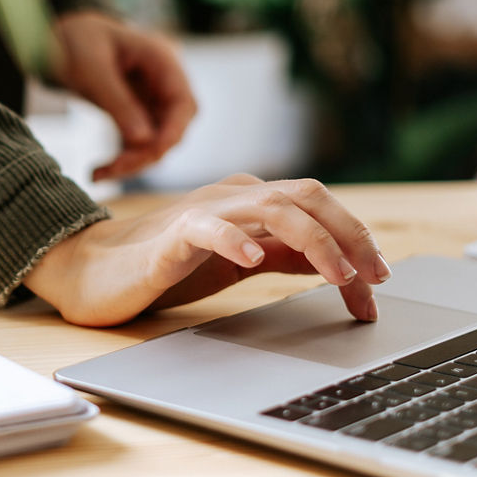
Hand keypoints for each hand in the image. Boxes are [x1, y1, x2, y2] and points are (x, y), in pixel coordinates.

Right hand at [23, 174, 391, 326]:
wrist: (98, 271)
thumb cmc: (171, 265)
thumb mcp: (243, 260)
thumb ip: (285, 255)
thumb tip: (336, 263)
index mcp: (255, 201)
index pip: (319, 208)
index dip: (355, 239)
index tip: (378, 280)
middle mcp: (236, 196)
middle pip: (306, 196)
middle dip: (349, 234)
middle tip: (374, 276)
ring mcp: (205, 211)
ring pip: (271, 207)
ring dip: (314, 240)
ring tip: (338, 274)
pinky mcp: (171, 235)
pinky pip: (207, 228)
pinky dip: (234, 239)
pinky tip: (252, 259)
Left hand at [52, 12, 196, 180]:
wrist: (60, 35)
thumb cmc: (76, 39)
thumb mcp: (90, 67)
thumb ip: (117, 101)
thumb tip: (143, 141)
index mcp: (162, 61)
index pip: (184, 104)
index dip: (173, 132)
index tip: (150, 153)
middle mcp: (163, 84)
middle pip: (173, 128)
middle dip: (147, 153)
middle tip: (113, 169)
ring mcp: (152, 101)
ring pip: (157, 141)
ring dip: (133, 162)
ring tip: (98, 174)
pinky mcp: (137, 115)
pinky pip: (138, 144)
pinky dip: (122, 160)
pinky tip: (98, 171)